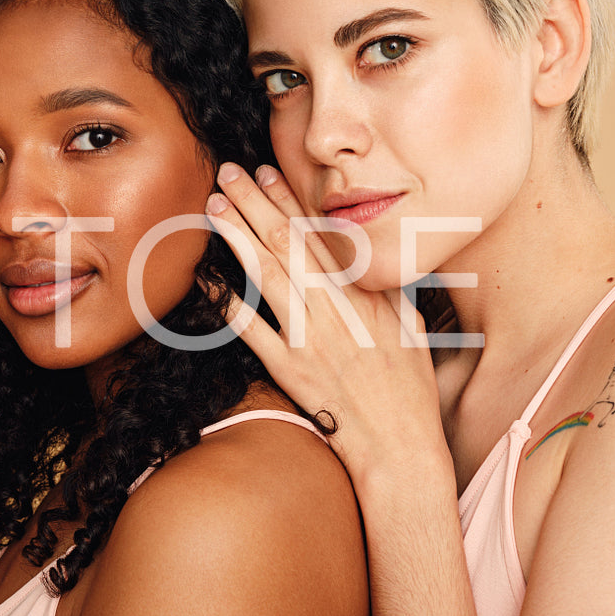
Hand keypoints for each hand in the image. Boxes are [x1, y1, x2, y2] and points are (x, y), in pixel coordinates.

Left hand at [205, 162, 448, 488]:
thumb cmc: (407, 388)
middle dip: (255, 202)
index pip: (321, 234)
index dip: (290, 200)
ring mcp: (309, 337)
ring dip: (238, 236)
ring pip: (267, 275)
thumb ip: (384, 289)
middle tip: (227, 171)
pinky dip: (227, 303)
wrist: (398, 445)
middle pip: (287, 244)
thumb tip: (372, 255)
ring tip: (213, 205)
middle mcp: (336, 309)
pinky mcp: (288, 368)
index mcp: (364, 294)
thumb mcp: (408, 326)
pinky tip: (206, 278)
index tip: (268, 170)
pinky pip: (251, 331)